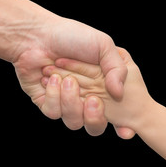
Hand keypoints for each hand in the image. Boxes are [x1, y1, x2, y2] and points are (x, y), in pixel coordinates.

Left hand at [13, 15, 131, 136]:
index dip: (123, 127)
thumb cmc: (72, 36)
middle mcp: (84, 98)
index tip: (127, 132)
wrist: (39, 34)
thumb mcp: (103, 46)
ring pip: (73, 122)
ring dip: (71, 102)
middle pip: (95, 126)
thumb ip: (117, 69)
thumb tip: (119, 94)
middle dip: (95, 117)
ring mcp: (64, 102)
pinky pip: (53, 112)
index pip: (116, 114)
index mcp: (101, 88)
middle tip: (93, 100)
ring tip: (68, 80)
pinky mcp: (46, 103)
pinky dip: (54, 96)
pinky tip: (52, 79)